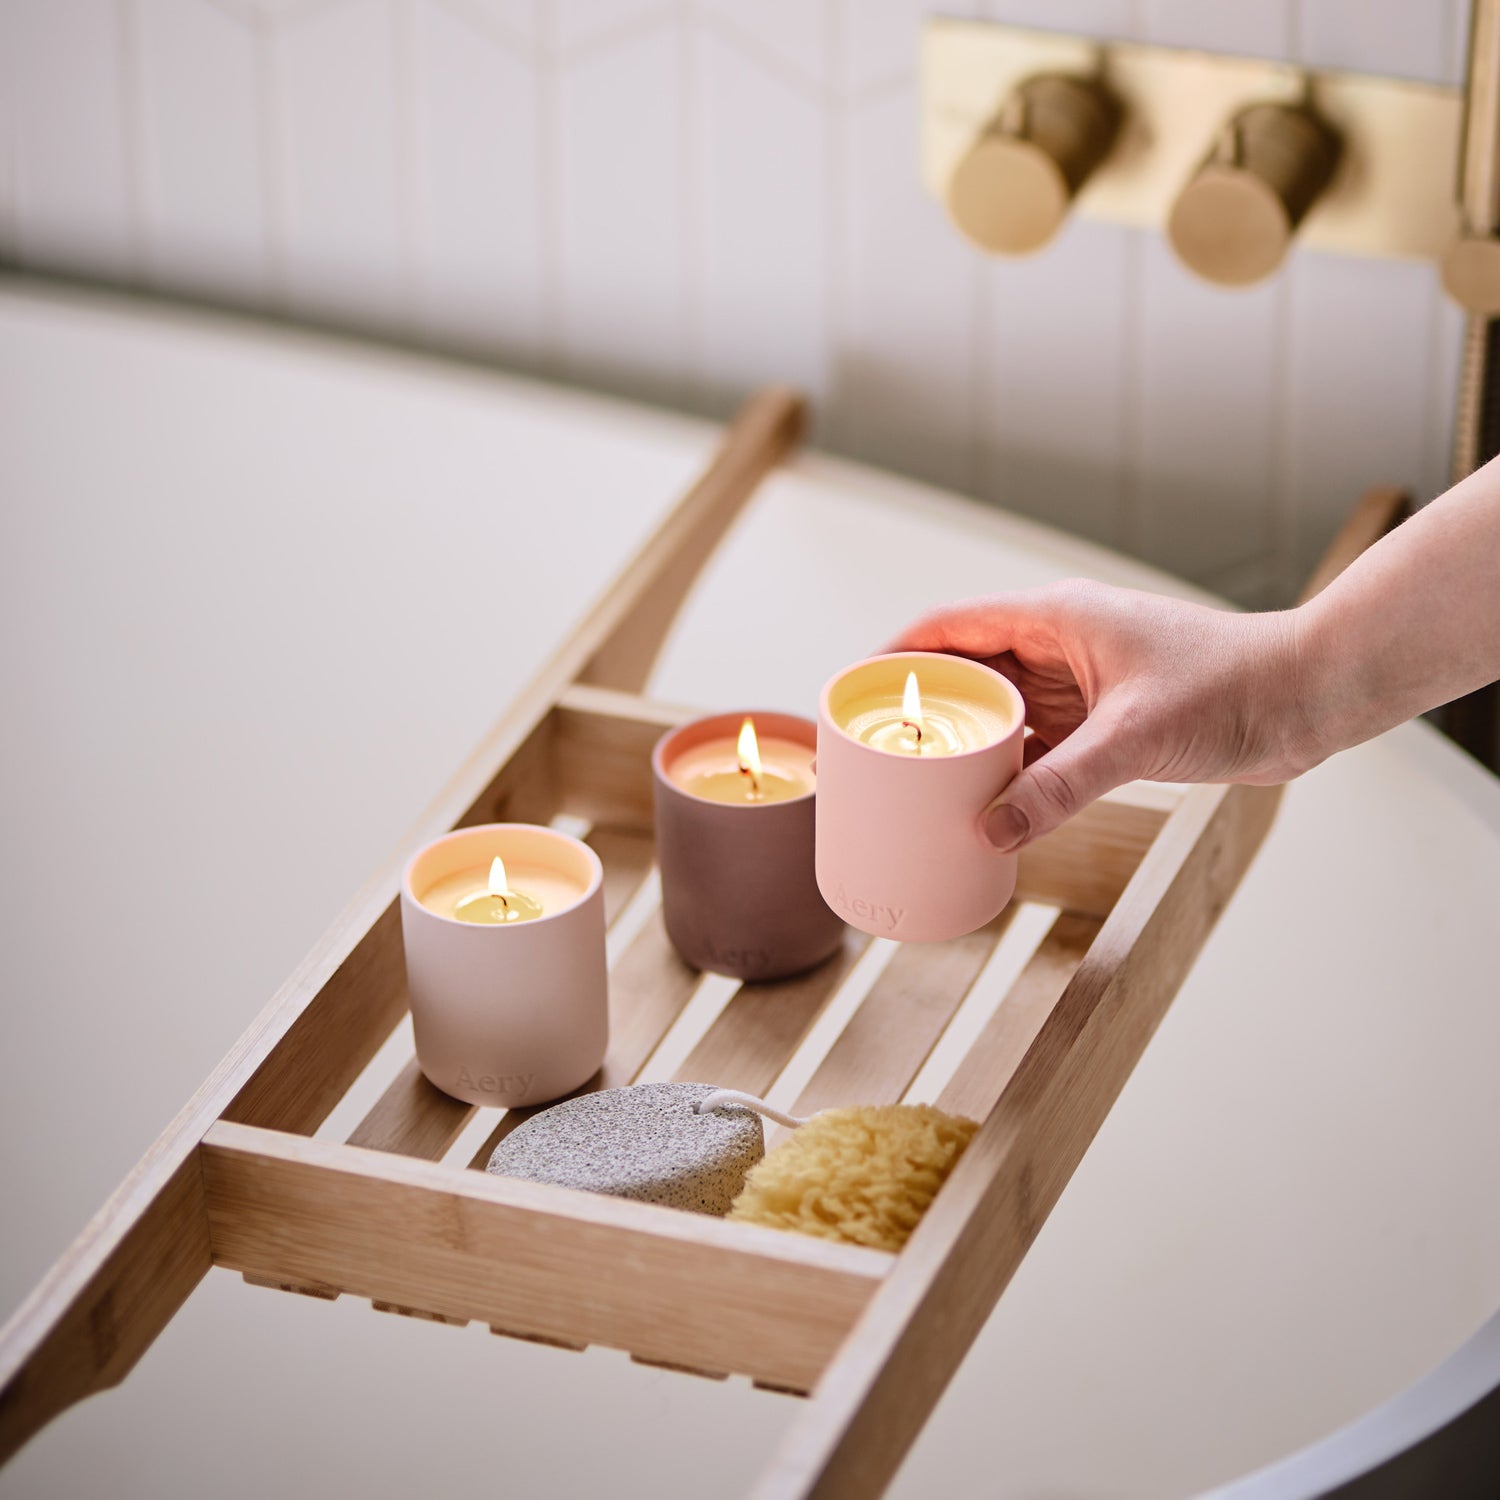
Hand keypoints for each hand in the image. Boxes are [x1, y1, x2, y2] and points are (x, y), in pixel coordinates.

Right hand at [887, 580, 1312, 850]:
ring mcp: (1080, 681)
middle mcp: (1060, 643)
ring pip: (999, 708)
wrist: (1306, 697)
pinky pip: (1036, 739)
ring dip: (963, 741)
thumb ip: (1060, 785)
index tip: (851, 692)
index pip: (947, 625)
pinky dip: (1007, 766)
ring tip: (916, 781)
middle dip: (921, 708)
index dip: (893, 656)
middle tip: (876, 750)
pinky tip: (984, 799)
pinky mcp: (1104, 718)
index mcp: (1055, 616)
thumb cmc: (1233, 687)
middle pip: (965, 669)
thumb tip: (990, 832)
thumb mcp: (1134, 738)